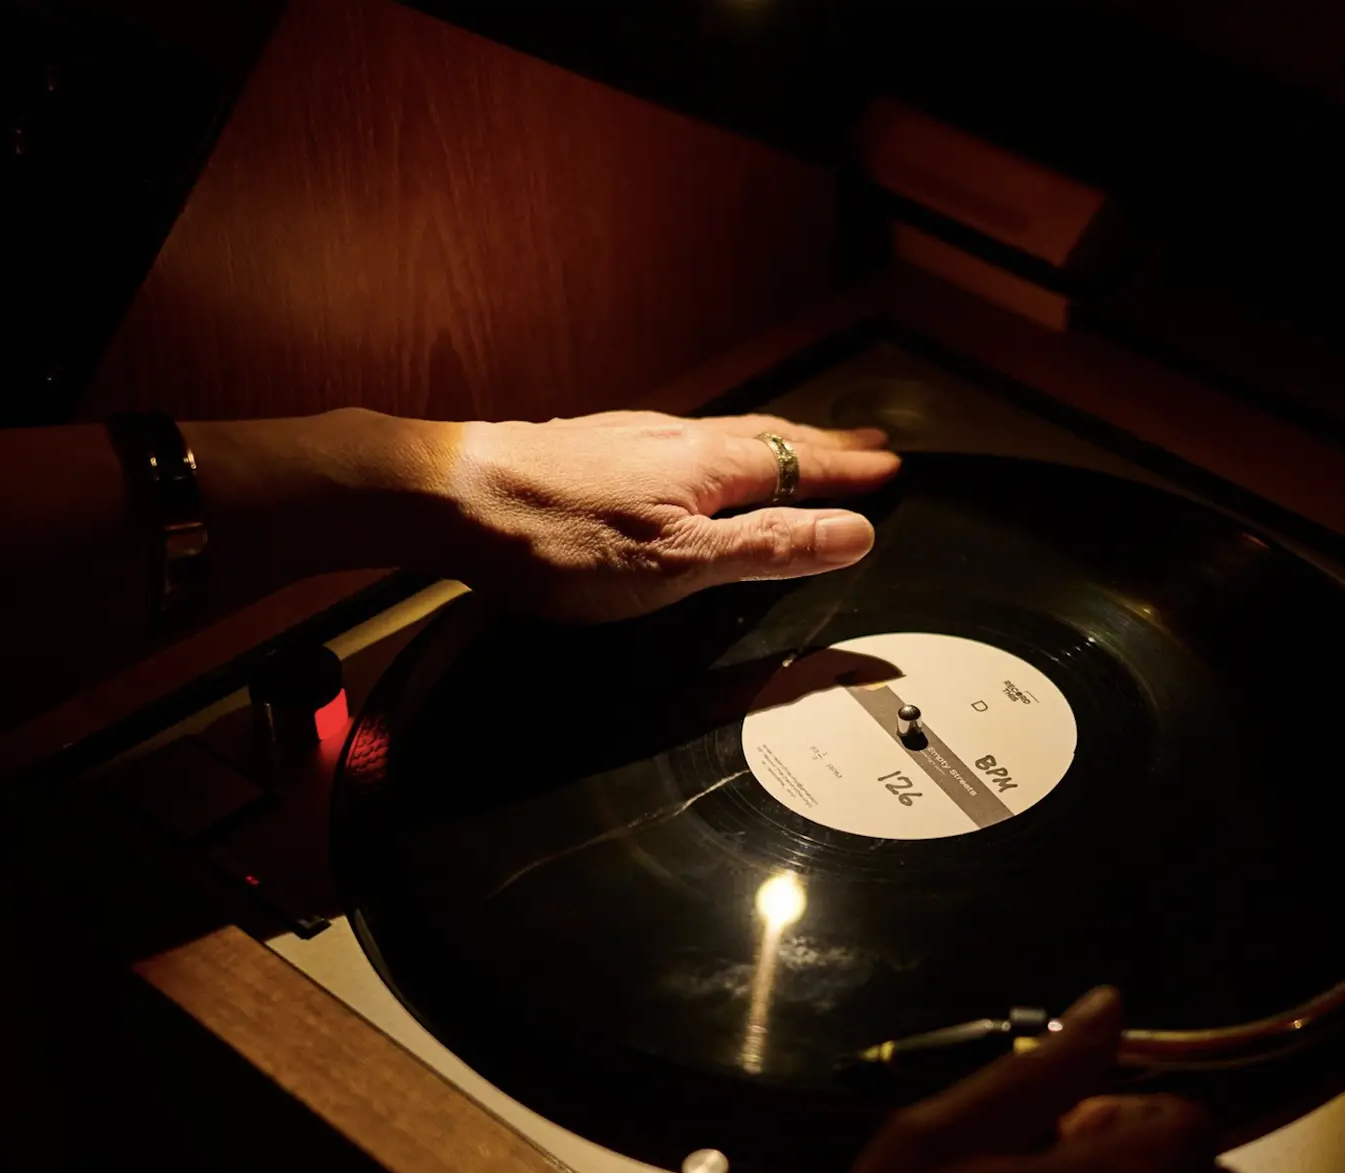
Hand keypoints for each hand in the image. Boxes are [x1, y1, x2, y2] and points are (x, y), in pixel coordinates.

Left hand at [434, 409, 900, 621]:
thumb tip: (851, 534)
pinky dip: (719, 447)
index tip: (890, 471)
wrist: (453, 499)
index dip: (848, 475)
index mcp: (709, 468)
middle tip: (866, 444)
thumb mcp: (680, 564)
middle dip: (822, 446)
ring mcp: (633, 440)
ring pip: (725, 436)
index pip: (800, 466)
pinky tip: (698, 459)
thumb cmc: (556, 539)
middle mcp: (677, 441)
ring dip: (774, 441)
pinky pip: (683, 441)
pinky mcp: (594, 450)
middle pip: (769, 439)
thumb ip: (768, 548)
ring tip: (799, 445)